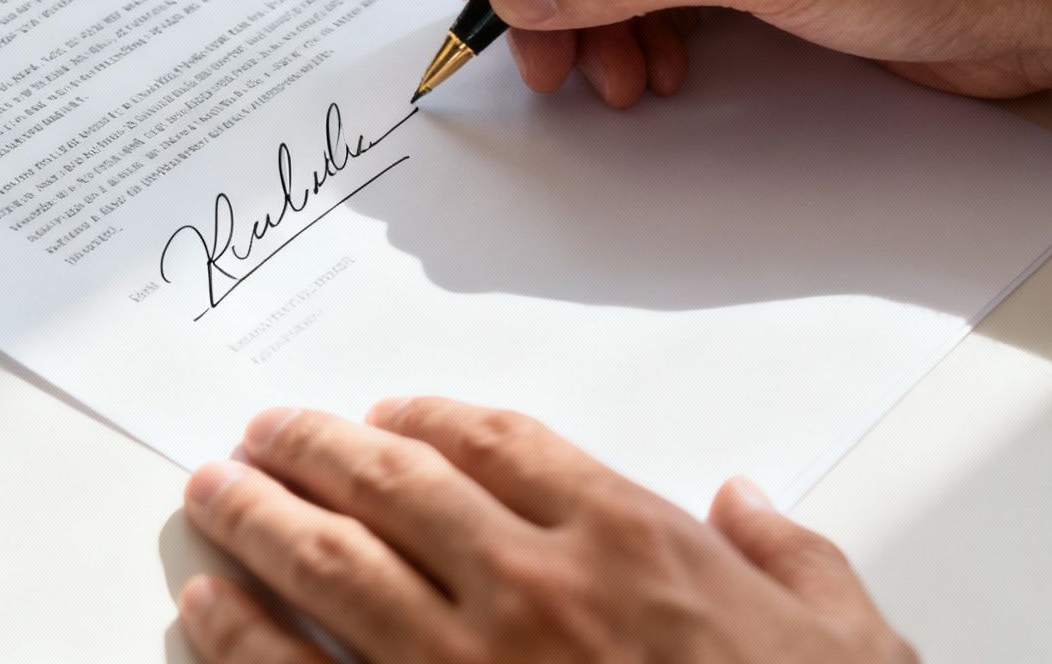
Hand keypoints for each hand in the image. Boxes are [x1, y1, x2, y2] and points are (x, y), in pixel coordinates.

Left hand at [176, 398, 915, 663]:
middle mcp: (530, 586)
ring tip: (213, 490)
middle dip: (312, 447)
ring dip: (256, 519)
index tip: (385, 412)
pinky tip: (203, 608)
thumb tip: (748, 501)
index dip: (424, 413)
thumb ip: (792, 555)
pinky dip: (238, 638)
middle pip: (389, 483)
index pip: (496, 439)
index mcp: (627, 540)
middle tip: (264, 431)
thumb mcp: (847, 640)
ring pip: (327, 566)